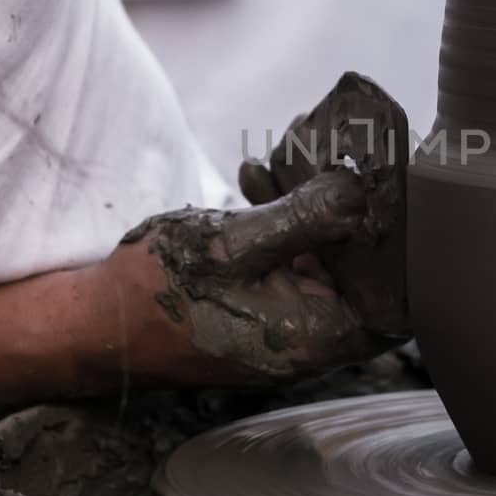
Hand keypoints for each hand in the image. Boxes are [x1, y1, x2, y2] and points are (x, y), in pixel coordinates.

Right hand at [95, 170, 380, 390]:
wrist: (92, 325)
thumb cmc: (156, 294)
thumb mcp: (232, 244)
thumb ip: (303, 219)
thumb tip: (358, 192)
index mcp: (317, 336)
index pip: (396, 295)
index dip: (402, 243)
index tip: (394, 189)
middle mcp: (312, 339)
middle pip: (362, 271)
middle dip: (351, 211)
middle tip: (339, 156)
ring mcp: (287, 325)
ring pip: (325, 260)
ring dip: (313, 208)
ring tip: (287, 156)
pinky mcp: (263, 308)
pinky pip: (292, 262)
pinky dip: (285, 223)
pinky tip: (258, 179)